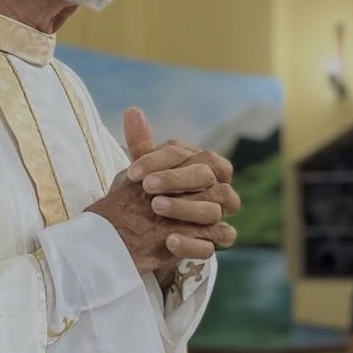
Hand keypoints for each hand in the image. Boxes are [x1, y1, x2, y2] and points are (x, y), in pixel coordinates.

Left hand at [91, 108, 237, 271]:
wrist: (154, 230)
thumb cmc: (153, 193)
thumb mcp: (145, 170)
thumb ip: (141, 144)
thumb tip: (132, 110)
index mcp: (204, 163)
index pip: (185, 154)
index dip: (158, 162)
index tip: (132, 172)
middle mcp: (218, 186)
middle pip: (206, 176)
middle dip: (175, 181)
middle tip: (146, 187)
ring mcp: (220, 214)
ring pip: (214, 209)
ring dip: (184, 208)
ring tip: (155, 208)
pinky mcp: (215, 240)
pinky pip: (217, 240)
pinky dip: (194, 243)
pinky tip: (169, 242)